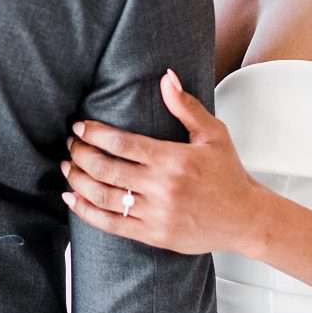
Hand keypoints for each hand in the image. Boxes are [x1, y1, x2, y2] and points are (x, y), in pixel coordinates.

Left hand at [62, 67, 267, 257]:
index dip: (94, 134)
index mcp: (174, 159)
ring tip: (67, 167)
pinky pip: (112, 224)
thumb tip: (166, 77)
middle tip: (70, 144)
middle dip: (80, 154)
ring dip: (78, 180)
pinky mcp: (153, 235)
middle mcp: (162, 188)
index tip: (79, 127)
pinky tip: (72, 198)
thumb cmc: (228, 174)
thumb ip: (186, 106)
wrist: (245, 219)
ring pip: (104, 197)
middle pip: (107, 169)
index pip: (122, 144)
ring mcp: (156, 214)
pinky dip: (87, 212)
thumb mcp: (213, 134)